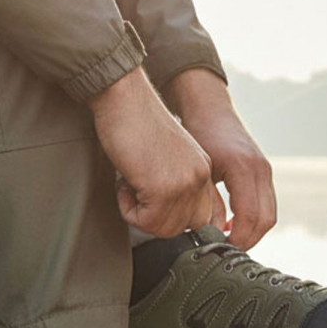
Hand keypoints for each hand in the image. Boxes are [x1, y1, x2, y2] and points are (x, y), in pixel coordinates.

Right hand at [90, 70, 213, 236]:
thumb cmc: (135, 123)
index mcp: (202, 169)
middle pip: (183, 227)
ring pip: (164, 229)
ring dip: (139, 214)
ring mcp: (184, 183)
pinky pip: (145, 221)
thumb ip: (175, 184)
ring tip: (129, 185)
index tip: (151, 205)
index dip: (172, 217)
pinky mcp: (164, 188)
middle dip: (155, 220)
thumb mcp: (168, 157)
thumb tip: (165, 216)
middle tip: (136, 194)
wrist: (124, 98)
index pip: (200, 217)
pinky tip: (124, 184)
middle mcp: (200, 177)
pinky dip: (128, 210)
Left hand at [166, 68, 276, 250]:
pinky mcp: (264, 173)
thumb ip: (208, 202)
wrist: (210, 109)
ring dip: (251, 232)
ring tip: (228, 240)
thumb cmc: (199, 136)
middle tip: (225, 251)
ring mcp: (266, 171)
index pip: (251, 217)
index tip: (221, 250)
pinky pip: (266, 205)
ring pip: (269, 215)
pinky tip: (232, 223)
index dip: (238, 239)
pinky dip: (253, 220)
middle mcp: (261, 170)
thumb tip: (212, 233)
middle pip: (266, 220)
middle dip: (247, 240)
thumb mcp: (199, 171)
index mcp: (244, 169)